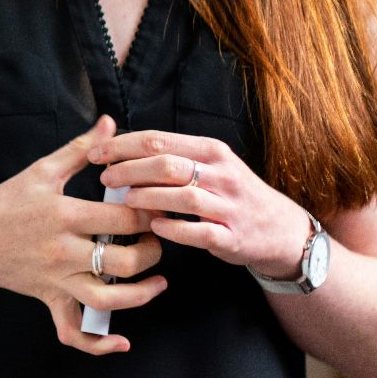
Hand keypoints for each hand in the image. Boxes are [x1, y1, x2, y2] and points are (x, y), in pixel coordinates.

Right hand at [0, 115, 167, 353]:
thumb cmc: (5, 202)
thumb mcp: (41, 170)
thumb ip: (80, 149)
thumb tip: (110, 123)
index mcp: (63, 215)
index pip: (123, 219)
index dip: (150, 213)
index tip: (161, 206)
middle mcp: (62, 252)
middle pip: (124, 261)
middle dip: (152, 251)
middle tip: (158, 239)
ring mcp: (56, 280)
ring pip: (109, 299)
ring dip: (142, 294)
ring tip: (158, 280)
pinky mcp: (49, 300)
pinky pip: (73, 332)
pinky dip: (98, 344)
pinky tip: (122, 342)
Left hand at [88, 129, 312, 277]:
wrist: (280, 229)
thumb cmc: (232, 194)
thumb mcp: (211, 165)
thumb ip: (173, 156)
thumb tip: (120, 149)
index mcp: (211, 151)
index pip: (159, 140)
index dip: (122, 145)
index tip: (96, 153)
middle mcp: (222, 174)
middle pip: (166, 164)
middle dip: (129, 169)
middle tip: (105, 177)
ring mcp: (229, 206)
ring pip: (182, 195)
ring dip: (148, 197)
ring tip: (125, 200)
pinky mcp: (232, 236)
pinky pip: (199, 231)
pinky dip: (173, 228)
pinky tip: (154, 226)